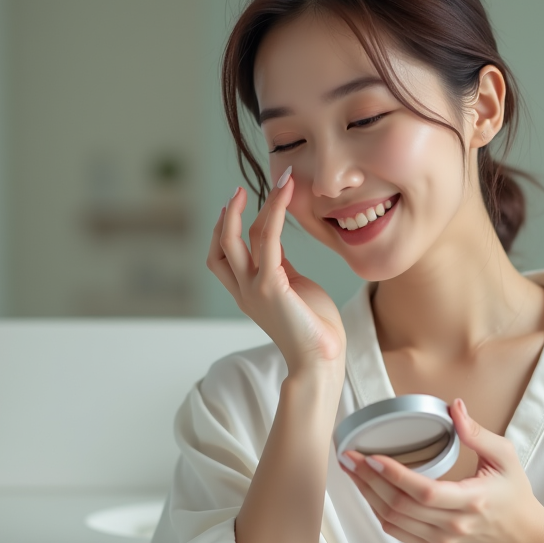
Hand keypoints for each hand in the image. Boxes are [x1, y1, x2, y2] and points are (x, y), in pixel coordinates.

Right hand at [207, 169, 345, 373]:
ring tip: (274, 184)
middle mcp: (243, 291)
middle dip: (229, 216)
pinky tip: (284, 196)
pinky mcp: (270, 287)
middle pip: (222, 246)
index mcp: (246, 293)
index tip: (237, 206)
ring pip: (239, 240)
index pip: (223, 256)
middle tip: (239, 191)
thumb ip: (281, 267)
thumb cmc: (314, 326)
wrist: (321, 359)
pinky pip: (268, 242)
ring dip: (255, 207)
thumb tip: (276, 244)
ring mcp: (253, 289)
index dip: (225, 230)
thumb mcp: (293, 288)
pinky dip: (275, 214)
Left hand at [339, 398, 543, 542]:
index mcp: (472, 501)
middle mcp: (454, 524)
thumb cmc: (513, 493)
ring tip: (352, 471)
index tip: (373, 456)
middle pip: (401, 506)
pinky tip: (368, 492)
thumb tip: (454, 407)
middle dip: (370, 480)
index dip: (396, 475)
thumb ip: (478, 433)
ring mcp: (442, 539)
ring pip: (393, 520)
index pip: (426, 492)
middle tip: (350, 457)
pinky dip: (377, 512)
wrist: (519, 535)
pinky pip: (396, 531)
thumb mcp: (505, 457)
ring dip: (368, 495)